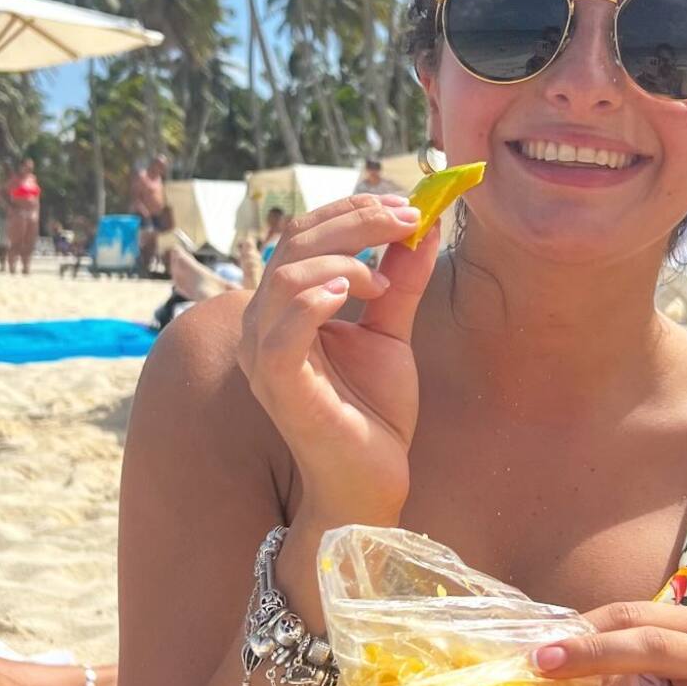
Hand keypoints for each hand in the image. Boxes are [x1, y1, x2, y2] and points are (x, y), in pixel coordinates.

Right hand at [237, 194, 440, 523]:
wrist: (371, 480)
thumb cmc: (372, 411)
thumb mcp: (390, 332)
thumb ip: (401, 281)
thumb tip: (424, 226)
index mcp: (282, 307)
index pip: (303, 235)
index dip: (352, 210)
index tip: (405, 205)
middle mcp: (262, 325)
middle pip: (294, 243)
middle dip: (356, 222)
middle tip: (408, 221)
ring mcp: (262, 356)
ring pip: (285, 276)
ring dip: (342, 259)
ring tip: (381, 281)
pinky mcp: (277, 387)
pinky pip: (279, 334)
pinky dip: (313, 302)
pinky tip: (352, 293)